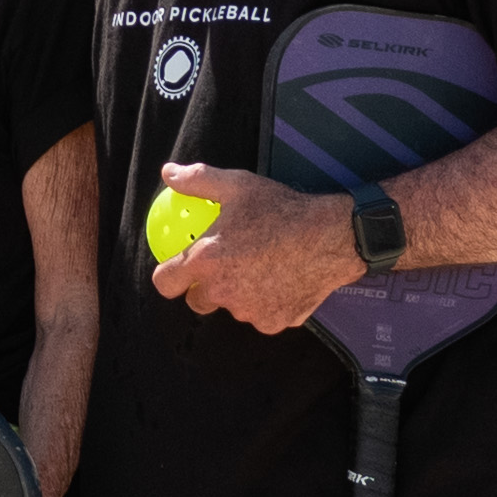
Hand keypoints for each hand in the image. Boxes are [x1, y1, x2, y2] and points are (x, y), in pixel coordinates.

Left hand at [153, 162, 360, 334]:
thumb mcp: (237, 185)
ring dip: (238, 294)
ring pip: (233, 308)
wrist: (331, 237)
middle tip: (221, 269)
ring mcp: (249, 311)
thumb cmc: (281, 209)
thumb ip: (197, 181)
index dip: (167, 278)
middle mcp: (223, 292)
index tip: (176, 270)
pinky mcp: (274, 322)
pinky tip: (281, 281)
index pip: (165, 283)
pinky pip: (262, 315)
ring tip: (258, 269)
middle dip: (204, 289)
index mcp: (206, 261)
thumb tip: (169, 173)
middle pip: (198, 301)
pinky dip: (267, 303)